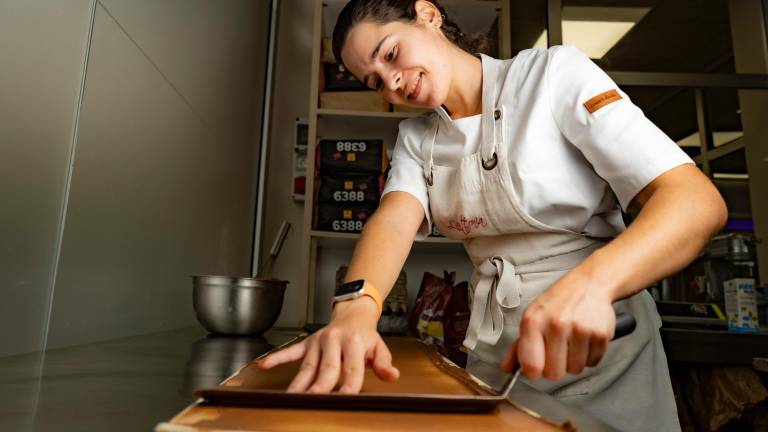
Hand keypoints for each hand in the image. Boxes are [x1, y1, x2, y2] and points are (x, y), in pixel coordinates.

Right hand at [256, 297, 399, 393]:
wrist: (353, 313)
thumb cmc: (365, 336)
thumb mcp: (379, 347)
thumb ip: (384, 363)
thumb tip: (392, 375)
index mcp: (355, 343)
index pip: (352, 367)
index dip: (350, 383)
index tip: (346, 397)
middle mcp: (335, 341)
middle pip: (327, 368)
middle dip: (320, 386)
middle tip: (313, 402)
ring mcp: (319, 342)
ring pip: (307, 365)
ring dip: (299, 383)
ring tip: (290, 398)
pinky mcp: (307, 343)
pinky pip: (291, 351)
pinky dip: (277, 358)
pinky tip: (265, 366)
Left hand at [501, 273, 615, 380]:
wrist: (588, 285)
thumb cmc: (556, 304)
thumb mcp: (531, 317)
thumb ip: (518, 346)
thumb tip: (507, 368)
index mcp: (533, 322)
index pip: (531, 366)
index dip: (533, 371)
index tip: (536, 366)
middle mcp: (556, 325)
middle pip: (554, 374)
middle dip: (555, 367)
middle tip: (556, 351)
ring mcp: (580, 330)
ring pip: (575, 370)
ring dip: (573, 361)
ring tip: (572, 341)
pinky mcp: (601, 335)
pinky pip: (592, 363)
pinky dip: (589, 356)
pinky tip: (584, 339)